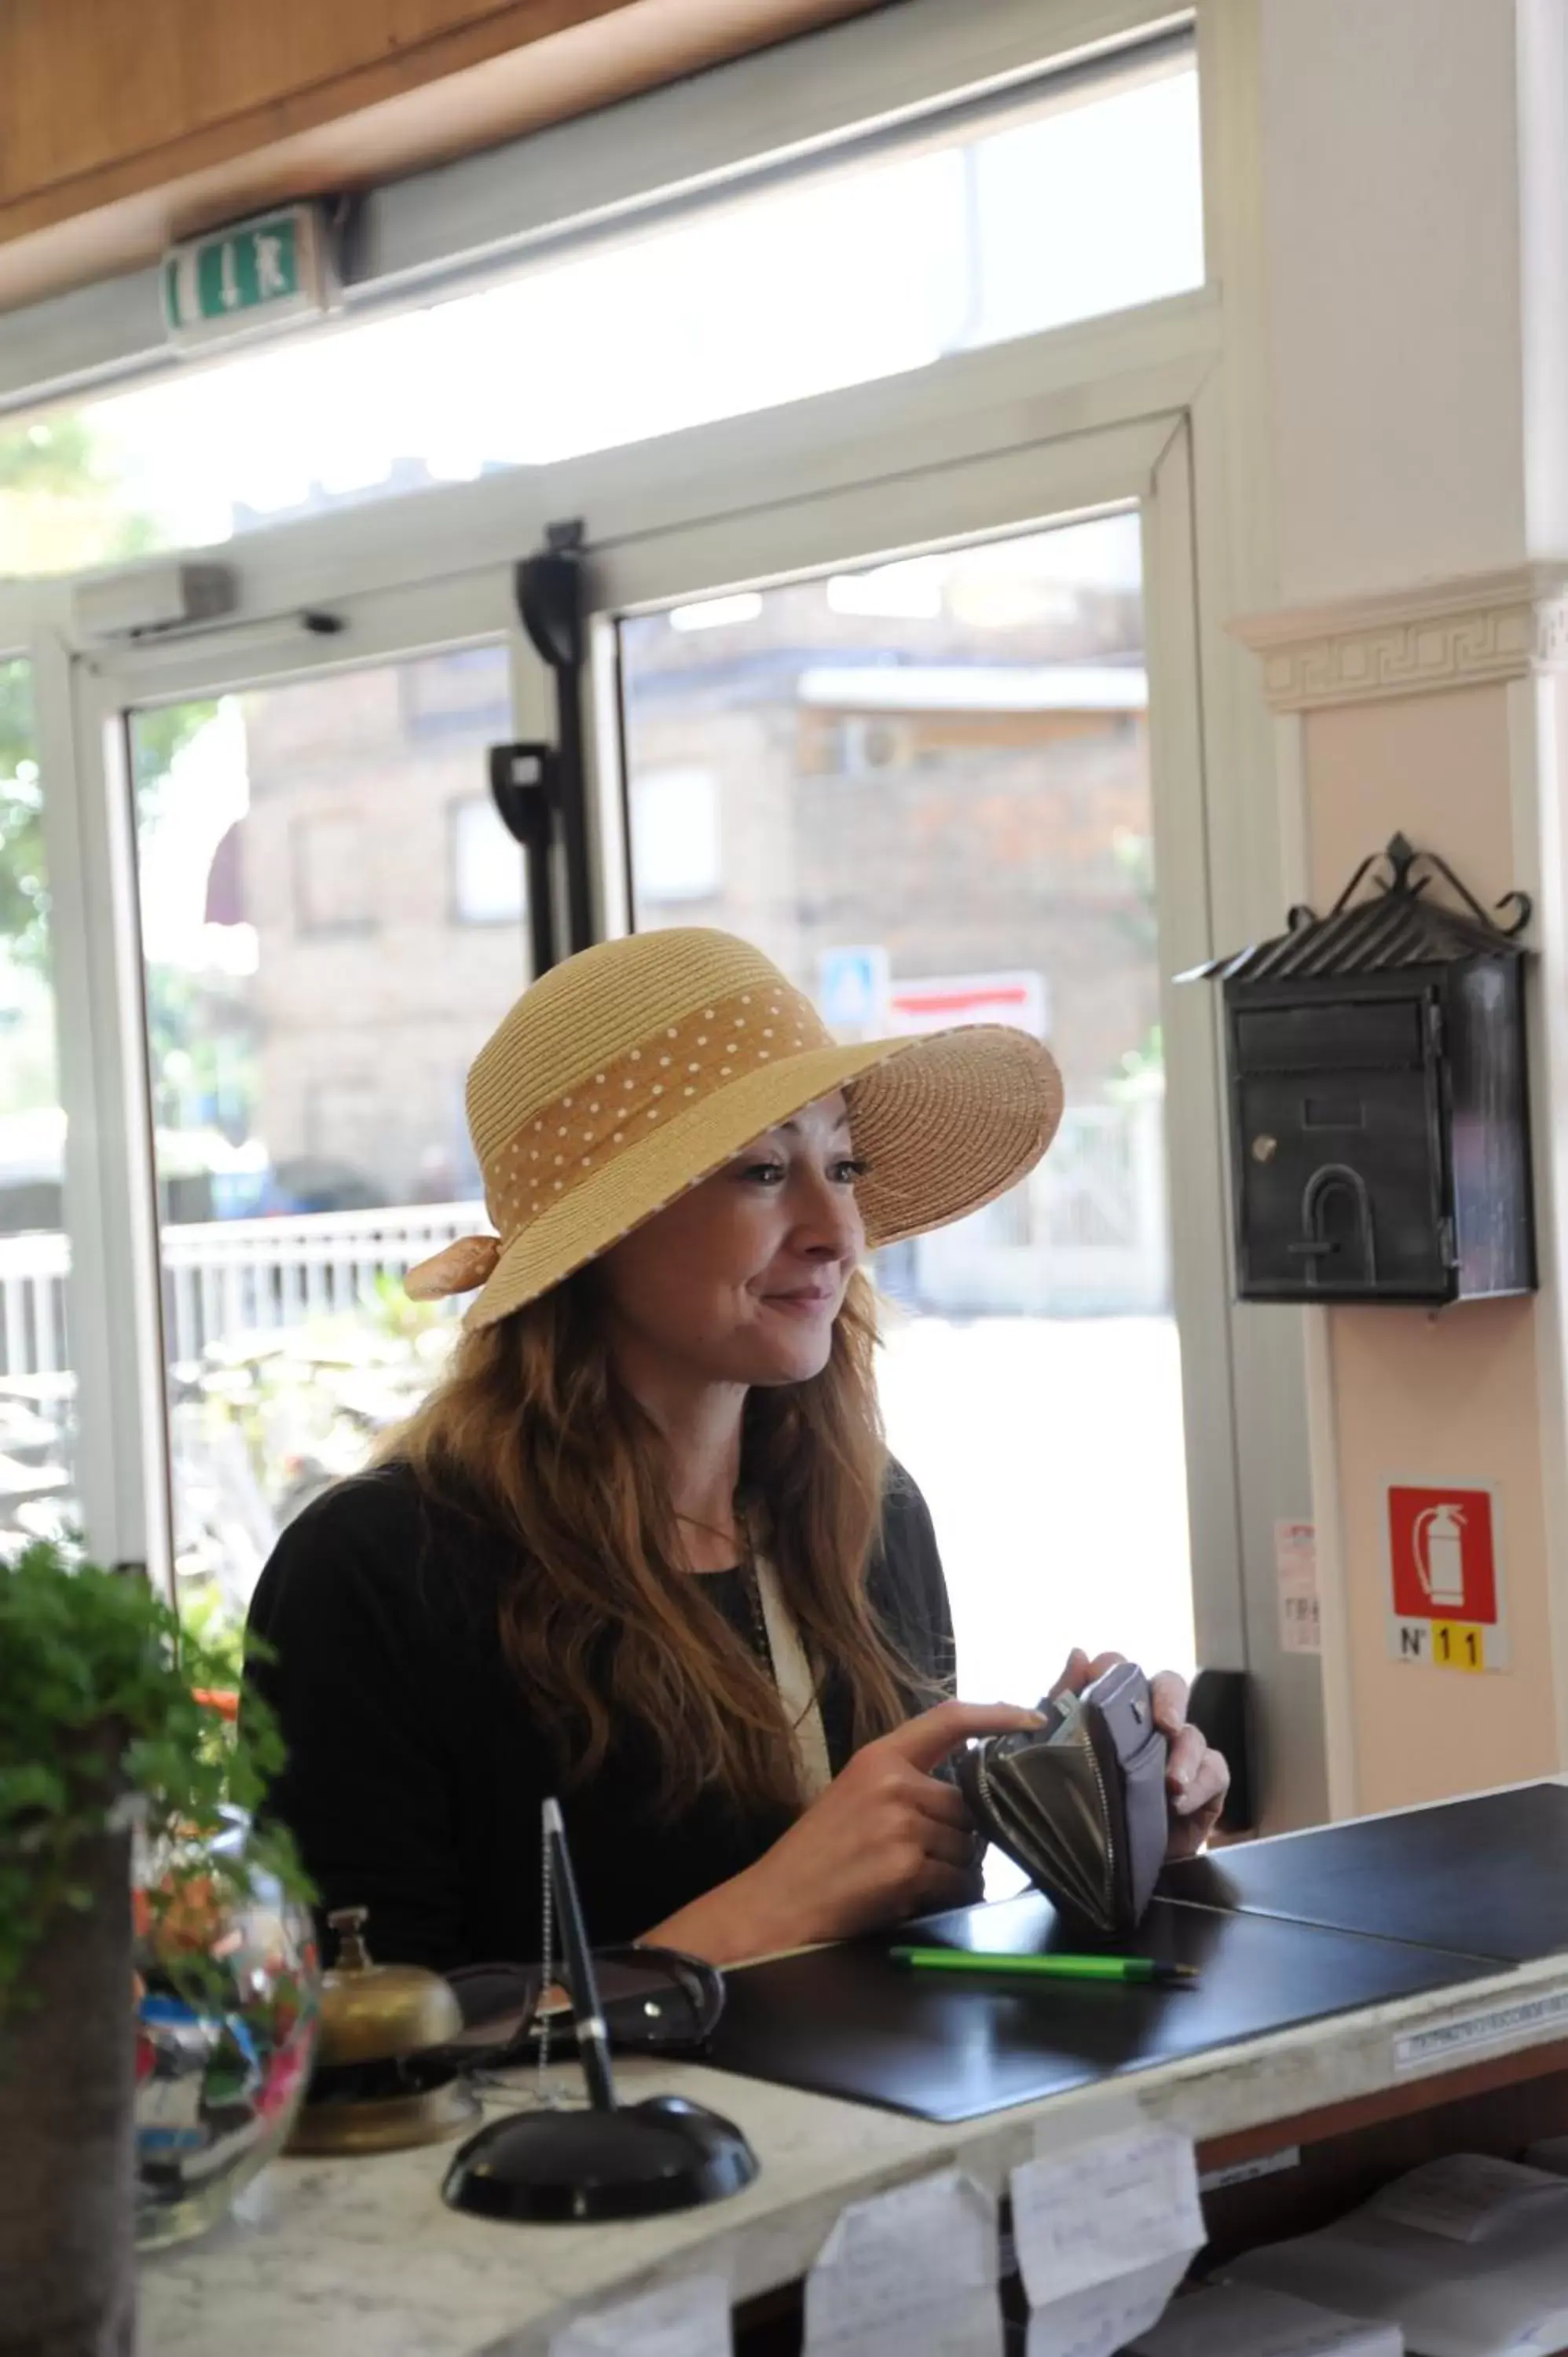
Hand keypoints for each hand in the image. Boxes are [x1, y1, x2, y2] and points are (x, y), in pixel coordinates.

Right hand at [646, 1700, 1043, 1964]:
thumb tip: (969, 1797)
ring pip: (970, 1846)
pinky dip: (949, 1894)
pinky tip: (914, 1897)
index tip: (1033, 1719)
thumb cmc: (817, 1855)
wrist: (778, 1905)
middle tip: (923, 1858)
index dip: (998, 1715)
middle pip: (968, 1803)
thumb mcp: (854, 1796)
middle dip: (960, 1835)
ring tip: (912, 1880)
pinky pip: (960, 1881)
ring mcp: (901, 1824)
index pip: (950, 1720)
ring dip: (955, 1869)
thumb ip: (907, 1785)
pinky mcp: (907, 1867)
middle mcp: (893, 1783)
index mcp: (879, 1757)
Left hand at [1050, 1649, 1228, 1863]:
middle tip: (1165, 1722)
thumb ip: (1064, 1703)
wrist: (1108, 1869)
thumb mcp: (1061, 1754)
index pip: (1121, 1671)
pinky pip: (1215, 1771)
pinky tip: (1180, 1802)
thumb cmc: (1085, 1806)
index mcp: (1116, 1710)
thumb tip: (1078, 1655)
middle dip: (1169, 1698)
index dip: (1114, 1667)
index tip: (1102, 1673)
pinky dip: (1200, 1785)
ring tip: (1171, 1782)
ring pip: (1194, 1733)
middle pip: (1170, 1687)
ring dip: (1185, 1754)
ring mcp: (1181, 1753)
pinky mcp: (1206, 1784)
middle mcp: (1152, 1724)